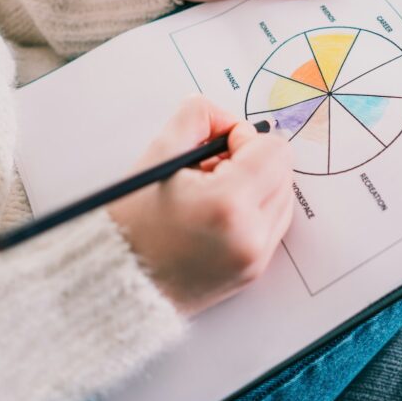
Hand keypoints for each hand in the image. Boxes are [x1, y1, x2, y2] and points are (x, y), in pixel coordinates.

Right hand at [107, 96, 293, 314]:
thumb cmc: (131, 224)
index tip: (217, 149)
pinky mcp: (254, 271)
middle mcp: (250, 235)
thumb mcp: (158, 157)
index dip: (245, 140)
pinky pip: (272, 224)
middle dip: (250, 162)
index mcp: (228, 204)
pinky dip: (252, 212)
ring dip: (254, 187)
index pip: (274, 150)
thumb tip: (228, 117)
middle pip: (283, 172)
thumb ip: (197, 117)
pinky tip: (215, 216)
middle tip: (208, 172)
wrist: (118, 283)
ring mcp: (255, 258)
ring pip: (282, 197)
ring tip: (209, 196)